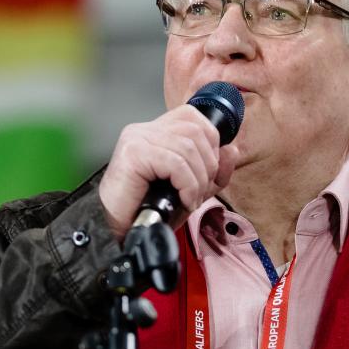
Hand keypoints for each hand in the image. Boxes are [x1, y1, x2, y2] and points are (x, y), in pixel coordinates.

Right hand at [98, 105, 239, 240]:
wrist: (117, 231)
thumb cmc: (149, 210)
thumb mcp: (191, 189)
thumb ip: (213, 170)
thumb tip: (232, 150)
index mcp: (157, 131)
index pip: (194, 117)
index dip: (211, 142)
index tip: (208, 172)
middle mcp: (145, 129)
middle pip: (196, 131)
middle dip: (208, 165)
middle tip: (198, 191)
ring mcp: (137, 138)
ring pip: (188, 147)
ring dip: (197, 180)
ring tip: (189, 199)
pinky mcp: (133, 153)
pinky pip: (175, 162)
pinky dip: (187, 184)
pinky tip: (182, 199)